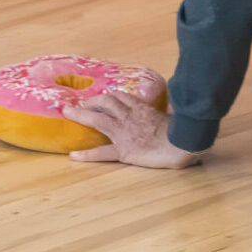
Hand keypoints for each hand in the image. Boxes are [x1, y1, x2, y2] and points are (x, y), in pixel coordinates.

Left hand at [66, 84, 201, 168]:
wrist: (181, 145)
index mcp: (142, 108)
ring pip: (97, 118)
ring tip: (69, 114)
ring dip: (81, 115)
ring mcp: (124, 132)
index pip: (121, 96)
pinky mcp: (123, 150)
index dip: (108, 96)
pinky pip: (101, 152)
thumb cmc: (182, 130)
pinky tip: (74, 155)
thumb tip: (173, 103)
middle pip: (105, 101)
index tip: (101, 98)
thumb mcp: (173, 114)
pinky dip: (86, 154)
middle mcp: (129, 116)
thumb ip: (168, 108)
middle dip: (90, 101)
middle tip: (80, 105)